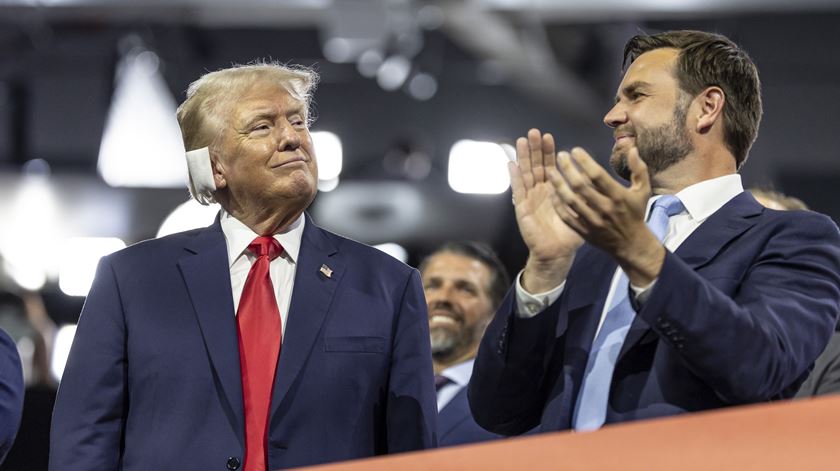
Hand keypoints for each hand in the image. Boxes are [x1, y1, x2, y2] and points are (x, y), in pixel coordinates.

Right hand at [510, 129, 583, 292]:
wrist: (557, 253)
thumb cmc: (570, 234)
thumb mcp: (582, 210)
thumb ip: (588, 195)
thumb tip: (598, 178)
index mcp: (554, 190)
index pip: (550, 166)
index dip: (548, 152)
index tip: (549, 136)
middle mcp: (540, 192)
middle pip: (536, 166)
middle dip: (534, 149)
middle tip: (534, 132)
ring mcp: (530, 199)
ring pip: (525, 174)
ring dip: (523, 158)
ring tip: (521, 141)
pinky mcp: (523, 209)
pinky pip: (518, 191)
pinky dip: (514, 178)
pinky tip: (511, 164)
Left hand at [547, 146, 663, 285]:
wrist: (631, 244)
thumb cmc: (635, 213)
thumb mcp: (643, 191)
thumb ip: (639, 169)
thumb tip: (632, 148)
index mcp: (618, 196)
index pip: (597, 175)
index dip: (584, 161)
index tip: (575, 150)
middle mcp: (604, 208)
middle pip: (580, 186)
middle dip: (568, 169)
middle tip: (560, 156)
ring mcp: (592, 221)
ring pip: (570, 201)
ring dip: (559, 185)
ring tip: (551, 171)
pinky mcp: (584, 231)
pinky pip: (566, 217)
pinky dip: (558, 204)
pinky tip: (553, 192)